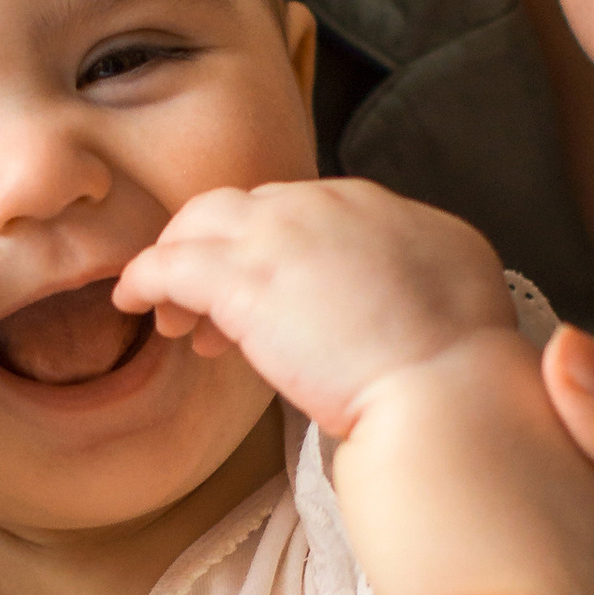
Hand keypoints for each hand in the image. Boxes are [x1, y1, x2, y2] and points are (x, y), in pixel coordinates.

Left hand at [113, 180, 512, 438]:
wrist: (446, 390)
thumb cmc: (460, 366)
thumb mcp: (456, 287)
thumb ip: (411, 273)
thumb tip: (396, 289)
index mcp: (379, 208)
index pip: (305, 213)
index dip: (277, 253)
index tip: (274, 298)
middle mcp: (326, 204)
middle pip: (248, 208)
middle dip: (224, 252)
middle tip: (210, 310)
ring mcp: (281, 236)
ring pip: (202, 225)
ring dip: (182, 264)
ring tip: (171, 317)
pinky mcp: (242, 280)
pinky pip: (170, 264)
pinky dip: (144, 277)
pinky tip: (133, 301)